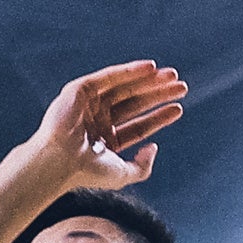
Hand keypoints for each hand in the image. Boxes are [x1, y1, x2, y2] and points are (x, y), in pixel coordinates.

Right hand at [26, 60, 186, 192]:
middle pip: (134, 102)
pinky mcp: (79, 90)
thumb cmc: (87, 171)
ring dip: (149, 80)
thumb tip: (154, 147)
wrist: (60, 161)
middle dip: (158, 93)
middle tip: (182, 86)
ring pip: (124, 87)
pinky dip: (129, 70)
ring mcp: (88, 104)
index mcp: (105, 139)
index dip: (159, 116)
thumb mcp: (122, 174)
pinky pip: (109, 76)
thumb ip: (142, 167)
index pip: (138, 124)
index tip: (178, 108)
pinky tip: (150, 68)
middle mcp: (97, 120)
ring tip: (172, 76)